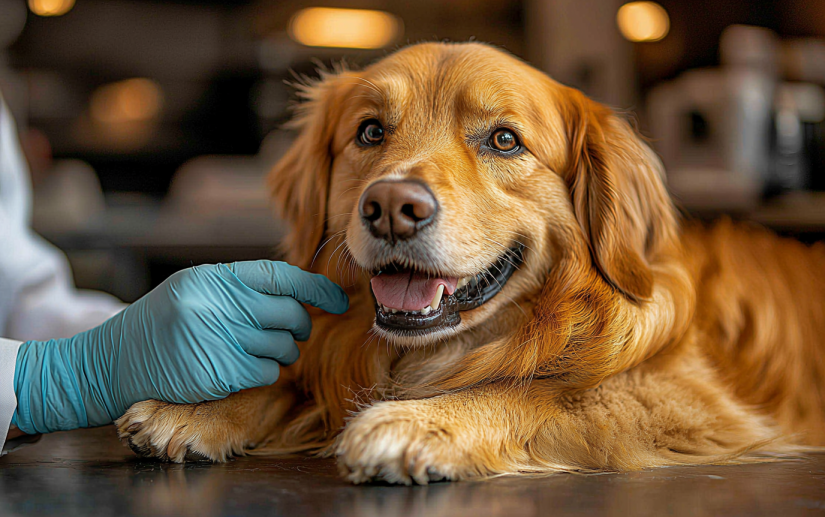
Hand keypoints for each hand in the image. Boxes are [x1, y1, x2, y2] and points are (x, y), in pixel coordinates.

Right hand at [12, 260, 347, 433]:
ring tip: (251, 349)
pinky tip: (238, 368)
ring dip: (279, 352)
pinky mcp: (220, 374)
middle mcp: (221, 305)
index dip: (317, 289)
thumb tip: (300, 293)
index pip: (282, 277)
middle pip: (292, 315)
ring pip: (285, 347)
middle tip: (287, 331)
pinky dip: (262, 373)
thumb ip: (243, 287)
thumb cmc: (162, 320)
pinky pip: (268, 373)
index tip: (338, 299)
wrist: (113, 361)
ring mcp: (221, 340)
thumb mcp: (197, 288)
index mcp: (217, 278)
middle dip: (298, 326)